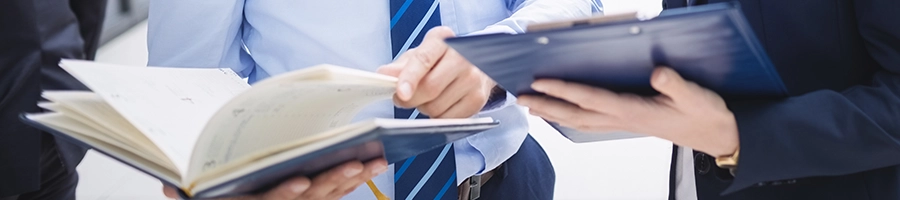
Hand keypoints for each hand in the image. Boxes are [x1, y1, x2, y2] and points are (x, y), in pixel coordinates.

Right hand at [162, 159, 387, 199]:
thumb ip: (186, 194)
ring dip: (352, 179)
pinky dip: (351, 181)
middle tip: (356, 164)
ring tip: (375, 159)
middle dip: (334, 181)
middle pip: (309, 198)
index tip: (302, 181)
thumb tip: (170, 186)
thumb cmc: (217, 199)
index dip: (286, 194)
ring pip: (328, 196)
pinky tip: (370, 164)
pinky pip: (333, 195)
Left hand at [377, 26, 496, 117]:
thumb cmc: (439, 60)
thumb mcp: (417, 56)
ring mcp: (473, 78)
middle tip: (404, 98)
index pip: (423, 60)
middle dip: (411, 99)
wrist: (474, 64)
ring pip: (437, 107)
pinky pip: (448, 119)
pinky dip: (438, 117)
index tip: (400, 93)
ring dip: (424, 108)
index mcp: (442, 40)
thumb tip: (383, 74)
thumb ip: (399, 66)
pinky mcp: (479, 98)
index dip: (409, 79)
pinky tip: (441, 105)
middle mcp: (462, 56)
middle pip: (430, 88)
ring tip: (428, 98)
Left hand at [517, 67, 739, 156]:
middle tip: (521, 97)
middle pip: (575, 113)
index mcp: (635, 110)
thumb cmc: (705, 114)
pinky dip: (569, 116)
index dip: (565, 90)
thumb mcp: (696, 96)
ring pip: (578, 119)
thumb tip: (657, 71)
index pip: (592, 98)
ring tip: (529, 104)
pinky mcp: (626, 122)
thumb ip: (676, 84)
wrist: (716, 135)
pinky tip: (559, 112)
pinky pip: (589, 121)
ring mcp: (622, 123)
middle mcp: (623, 119)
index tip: (542, 82)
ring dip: (552, 112)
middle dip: (546, 105)